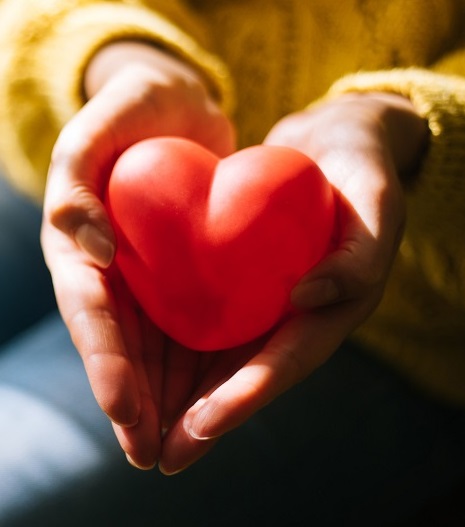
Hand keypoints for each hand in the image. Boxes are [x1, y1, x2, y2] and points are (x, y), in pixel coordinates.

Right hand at [41, 41, 234, 467]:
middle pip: (119, 347)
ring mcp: (147, 277)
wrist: (178, 105)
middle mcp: (110, 271)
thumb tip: (85, 243)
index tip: (128, 411)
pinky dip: (197, 364)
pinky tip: (214, 397)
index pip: (91, 314)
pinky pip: (189, 324)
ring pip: (153, 348)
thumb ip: (78, 176)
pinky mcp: (182, 274)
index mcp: (79, 244)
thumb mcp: (103, 122)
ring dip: (164, 400)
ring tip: (181, 447)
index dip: (106, 364)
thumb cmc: (136, 107)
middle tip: (152, 455)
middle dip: (133, 403)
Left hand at [158, 92, 427, 473]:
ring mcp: (266, 298)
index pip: (288, 360)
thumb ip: (358, 256)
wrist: (333, 142)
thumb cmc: (362, 169)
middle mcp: (295, 313)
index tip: (201, 426)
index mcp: (333, 308)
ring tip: (140, 427)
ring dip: (183, 394)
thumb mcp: (375, 202)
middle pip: (248, 374)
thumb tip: (308, 299)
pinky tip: (138, 359)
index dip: (247, 396)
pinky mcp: (241, 277)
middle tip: (161, 456)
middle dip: (206, 417)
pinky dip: (174, 340)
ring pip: (222, 354)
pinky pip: (206, 312)